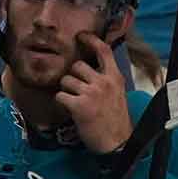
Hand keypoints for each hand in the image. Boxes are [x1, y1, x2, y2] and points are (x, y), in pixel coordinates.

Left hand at [55, 33, 132, 153]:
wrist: (117, 142)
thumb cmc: (115, 120)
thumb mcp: (117, 94)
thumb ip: (105, 80)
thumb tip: (90, 70)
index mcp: (115, 77)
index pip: (103, 51)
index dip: (90, 40)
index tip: (80, 35)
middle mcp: (104, 81)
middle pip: (77, 65)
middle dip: (72, 76)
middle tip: (76, 89)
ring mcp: (91, 93)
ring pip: (66, 80)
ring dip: (65, 90)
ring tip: (73, 101)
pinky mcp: (79, 105)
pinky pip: (60, 96)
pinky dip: (60, 102)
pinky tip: (69, 109)